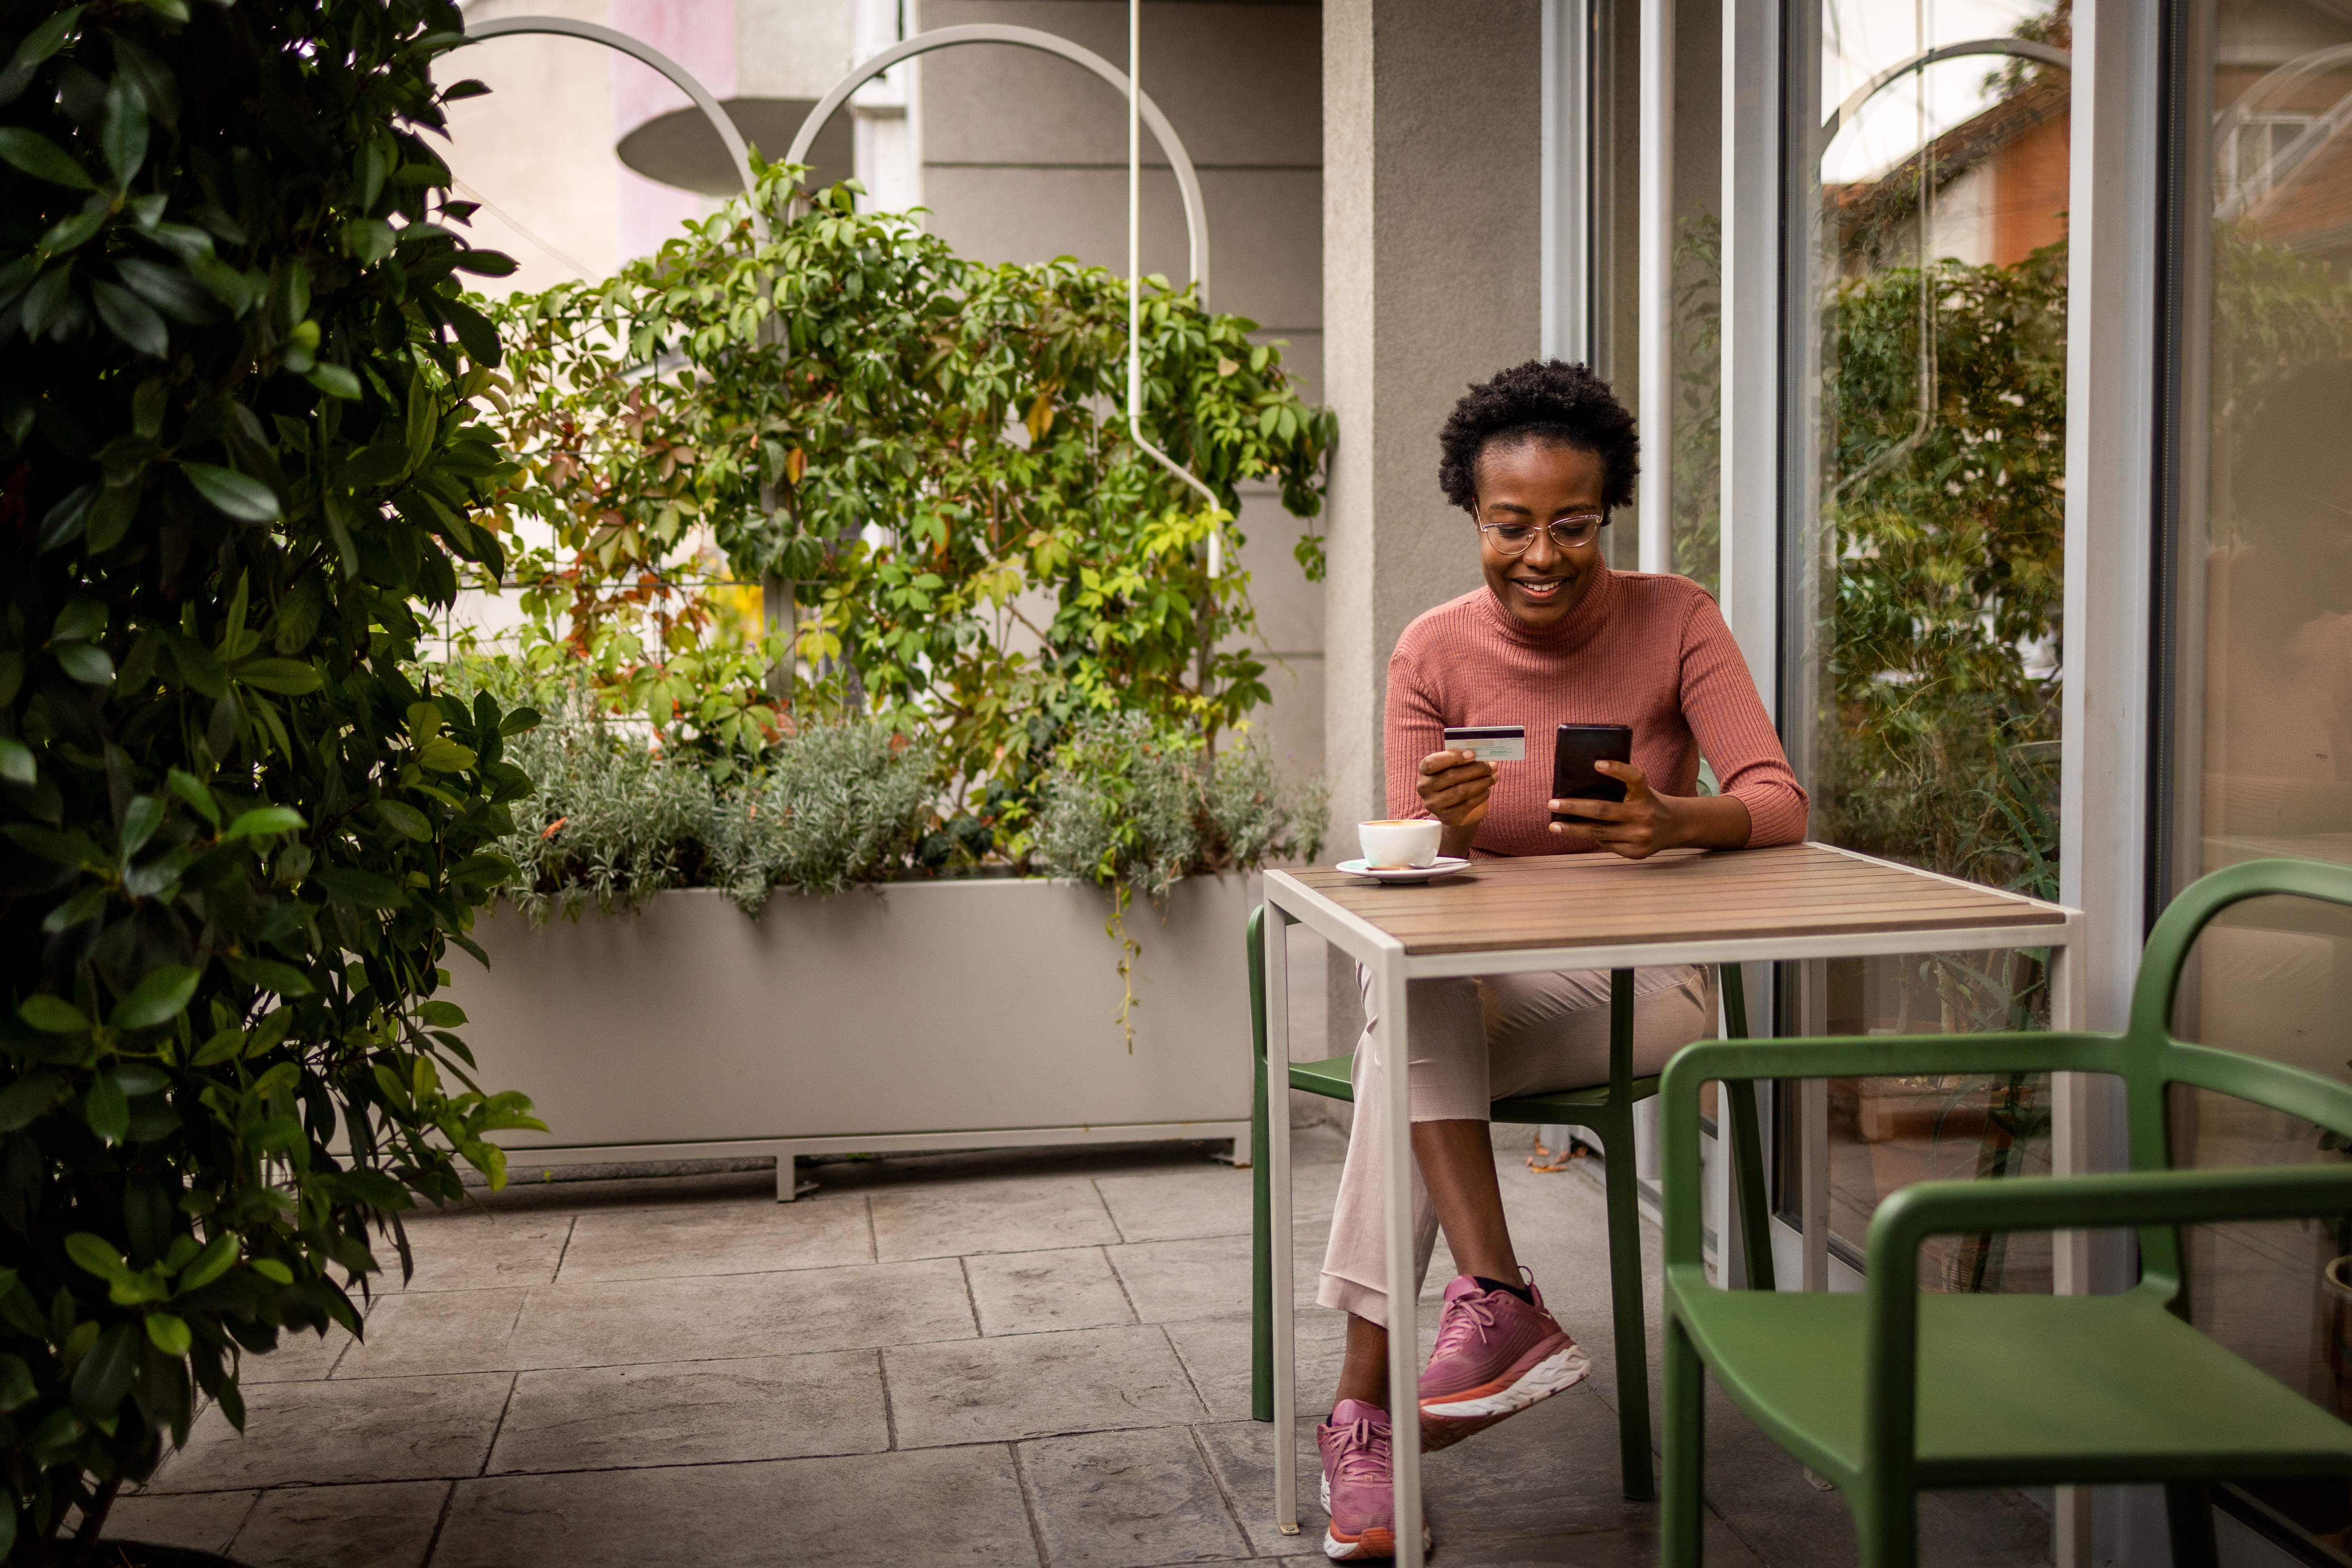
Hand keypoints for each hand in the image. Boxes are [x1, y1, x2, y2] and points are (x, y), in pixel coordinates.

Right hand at [1416, 749, 1494, 828]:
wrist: (1456, 807)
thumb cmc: (1456, 781)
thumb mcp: (1455, 768)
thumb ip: (1463, 760)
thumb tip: (1483, 754)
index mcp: (1424, 771)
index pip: (1432, 763)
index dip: (1453, 758)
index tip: (1473, 754)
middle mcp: (1424, 788)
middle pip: (1451, 776)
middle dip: (1476, 769)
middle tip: (1493, 765)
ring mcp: (1434, 804)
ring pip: (1461, 791)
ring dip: (1482, 782)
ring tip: (1494, 776)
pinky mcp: (1447, 818)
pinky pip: (1467, 804)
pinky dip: (1481, 795)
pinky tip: (1488, 790)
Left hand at [1548, 759, 1681, 859]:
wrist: (1675, 826)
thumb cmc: (1646, 802)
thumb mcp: (1639, 791)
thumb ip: (1618, 789)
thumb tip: (1577, 791)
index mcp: (1644, 793)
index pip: (1634, 777)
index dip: (1617, 769)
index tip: (1597, 764)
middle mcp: (1644, 814)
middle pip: (1603, 810)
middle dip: (1574, 808)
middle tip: (1552, 804)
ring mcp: (1641, 836)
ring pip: (1599, 833)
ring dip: (1573, 829)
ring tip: (1554, 826)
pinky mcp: (1637, 852)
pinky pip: (1607, 844)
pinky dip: (1594, 837)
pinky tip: (1581, 833)